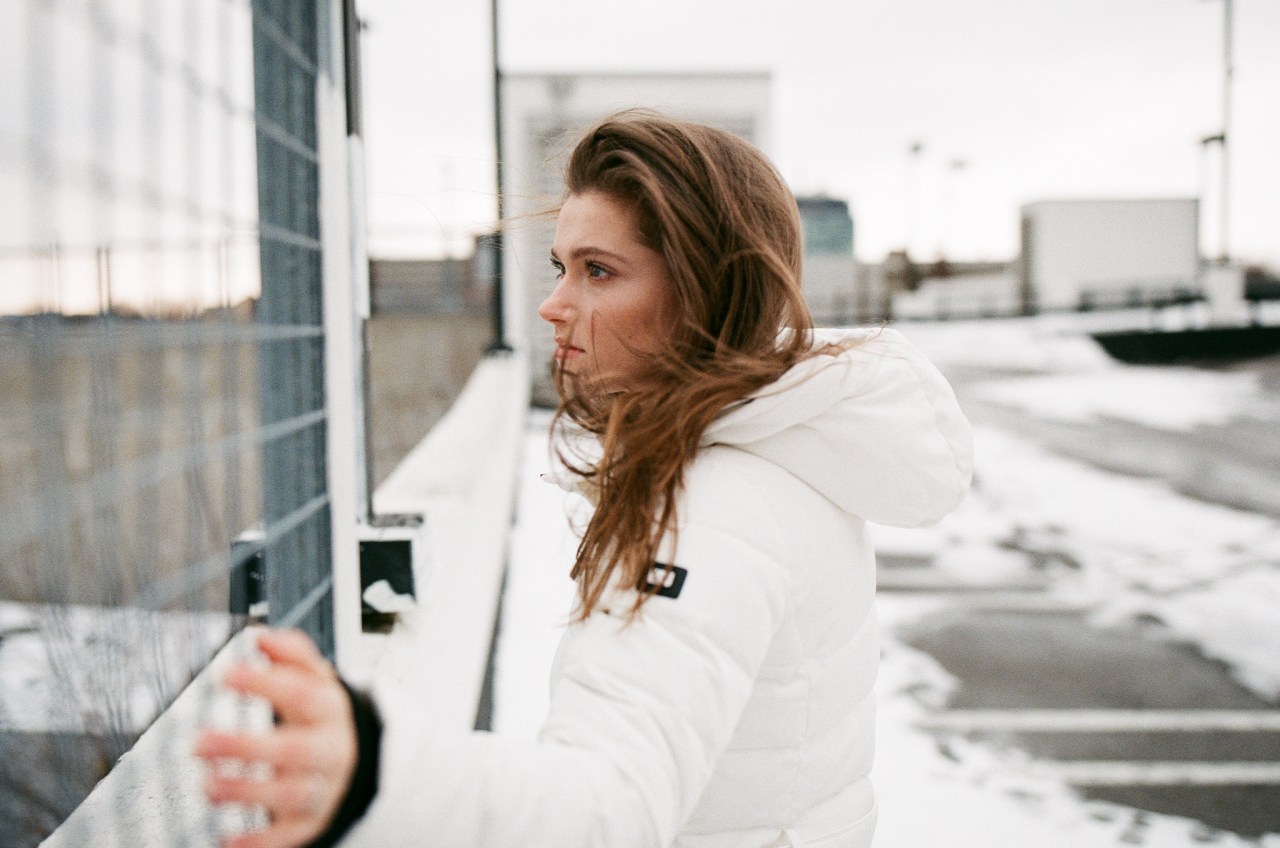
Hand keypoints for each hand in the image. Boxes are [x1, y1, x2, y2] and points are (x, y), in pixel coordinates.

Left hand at [196, 628, 357, 847]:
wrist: (358, 764)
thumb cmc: (322, 718)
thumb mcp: (319, 681)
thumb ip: (293, 656)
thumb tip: (260, 637)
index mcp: (331, 710)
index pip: (303, 693)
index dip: (266, 684)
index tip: (227, 675)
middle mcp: (330, 750)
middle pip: (295, 749)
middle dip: (247, 746)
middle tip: (199, 741)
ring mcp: (322, 789)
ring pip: (290, 794)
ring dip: (247, 792)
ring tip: (208, 786)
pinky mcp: (312, 823)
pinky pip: (288, 837)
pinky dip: (259, 843)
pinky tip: (227, 841)